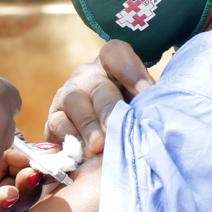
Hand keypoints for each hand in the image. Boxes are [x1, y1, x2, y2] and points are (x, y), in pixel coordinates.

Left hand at [0, 142, 47, 211]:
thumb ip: (17, 139)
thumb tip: (51, 151)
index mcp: (6, 169)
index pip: (29, 179)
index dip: (40, 177)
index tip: (47, 168)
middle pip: (16, 201)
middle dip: (26, 190)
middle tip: (30, 176)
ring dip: (2, 205)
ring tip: (6, 192)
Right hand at [45, 40, 152, 155]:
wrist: (102, 136)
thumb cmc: (130, 117)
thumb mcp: (141, 105)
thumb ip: (149, 106)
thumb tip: (158, 118)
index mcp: (110, 66)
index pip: (116, 55)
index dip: (130, 70)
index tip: (146, 91)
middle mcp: (86, 77)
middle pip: (97, 88)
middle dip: (108, 111)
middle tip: (115, 130)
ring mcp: (66, 97)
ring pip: (73, 105)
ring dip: (87, 127)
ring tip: (98, 147)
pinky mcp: (53, 120)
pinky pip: (56, 127)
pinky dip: (70, 142)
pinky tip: (82, 157)